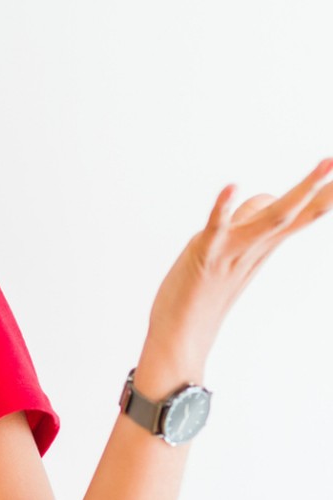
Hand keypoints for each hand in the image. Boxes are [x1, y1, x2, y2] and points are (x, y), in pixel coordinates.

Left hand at [141, 158, 332, 383]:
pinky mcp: (206, 253)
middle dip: (319, 188)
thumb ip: (250, 221)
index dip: (323, 196)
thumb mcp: (233, 249)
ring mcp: (233, 251)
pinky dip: (224, 205)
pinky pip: (218, 225)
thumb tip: (268, 196)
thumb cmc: (203, 290)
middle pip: (296, 214)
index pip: (302, 217)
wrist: (181, 334)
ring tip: (323, 164)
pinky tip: (231, 187)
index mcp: (263, 248)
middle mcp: (255, 249)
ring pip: (272, 217)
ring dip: (296, 191)